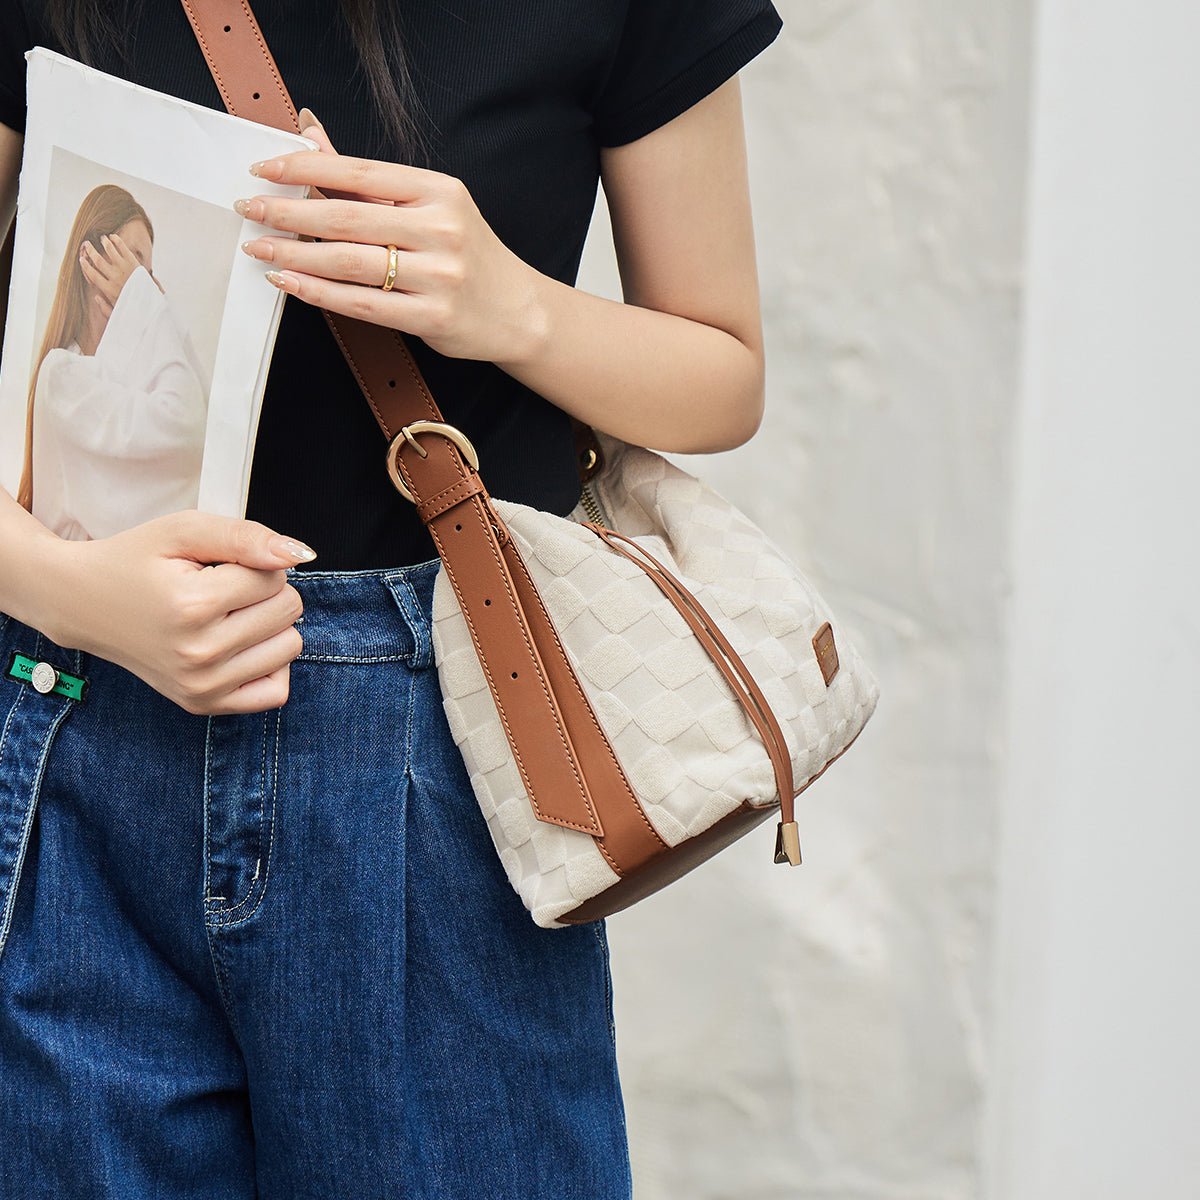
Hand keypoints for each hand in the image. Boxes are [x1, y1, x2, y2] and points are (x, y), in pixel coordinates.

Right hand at [49, 510, 318, 714]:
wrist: (83, 604)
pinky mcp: (204, 705)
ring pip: (291, 646)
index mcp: (192, 606)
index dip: (252, 563)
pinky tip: (238, 646)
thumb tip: (301, 555)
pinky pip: (277, 692)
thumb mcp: (184, 530)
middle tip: (219, 590)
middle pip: (289, 610)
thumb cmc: (137, 561)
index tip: (215, 567)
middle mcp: (198, 653)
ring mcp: (201, 686)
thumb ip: (245, 536)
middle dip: (264, 591)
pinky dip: (269, 664)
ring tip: (225, 616)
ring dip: (268, 626)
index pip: (274, 577)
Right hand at [78, 232, 151, 309]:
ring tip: (102, 238)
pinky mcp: (134, 263)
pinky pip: (123, 248)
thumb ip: (105, 308)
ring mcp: (124, 269)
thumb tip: (96, 296)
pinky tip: (113, 237)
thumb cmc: (136, 310)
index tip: (81, 259)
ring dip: (103, 243)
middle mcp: (114, 277)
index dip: (85, 265)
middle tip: (87, 244)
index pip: (91, 274)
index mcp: (108, 290)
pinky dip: (116, 240)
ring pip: (109, 251)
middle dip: (90, 250)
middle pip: (97, 260)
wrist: (155, 306)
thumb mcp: (119, 313)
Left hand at [237, 111, 543, 363]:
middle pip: (348, 216)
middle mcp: (442, 229)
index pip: (360, 171)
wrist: (519, 312)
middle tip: (252, 211)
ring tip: (261, 250)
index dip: (305, 168)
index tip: (264, 170)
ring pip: (350, 262)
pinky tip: (291, 283)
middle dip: (290, 212)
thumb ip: (367, 179)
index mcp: (439, 191)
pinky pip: (362, 303)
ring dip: (296, 255)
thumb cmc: (467, 256)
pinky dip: (319, 293)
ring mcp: (440, 275)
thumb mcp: (428, 207)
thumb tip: (309, 136)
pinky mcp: (433, 316)